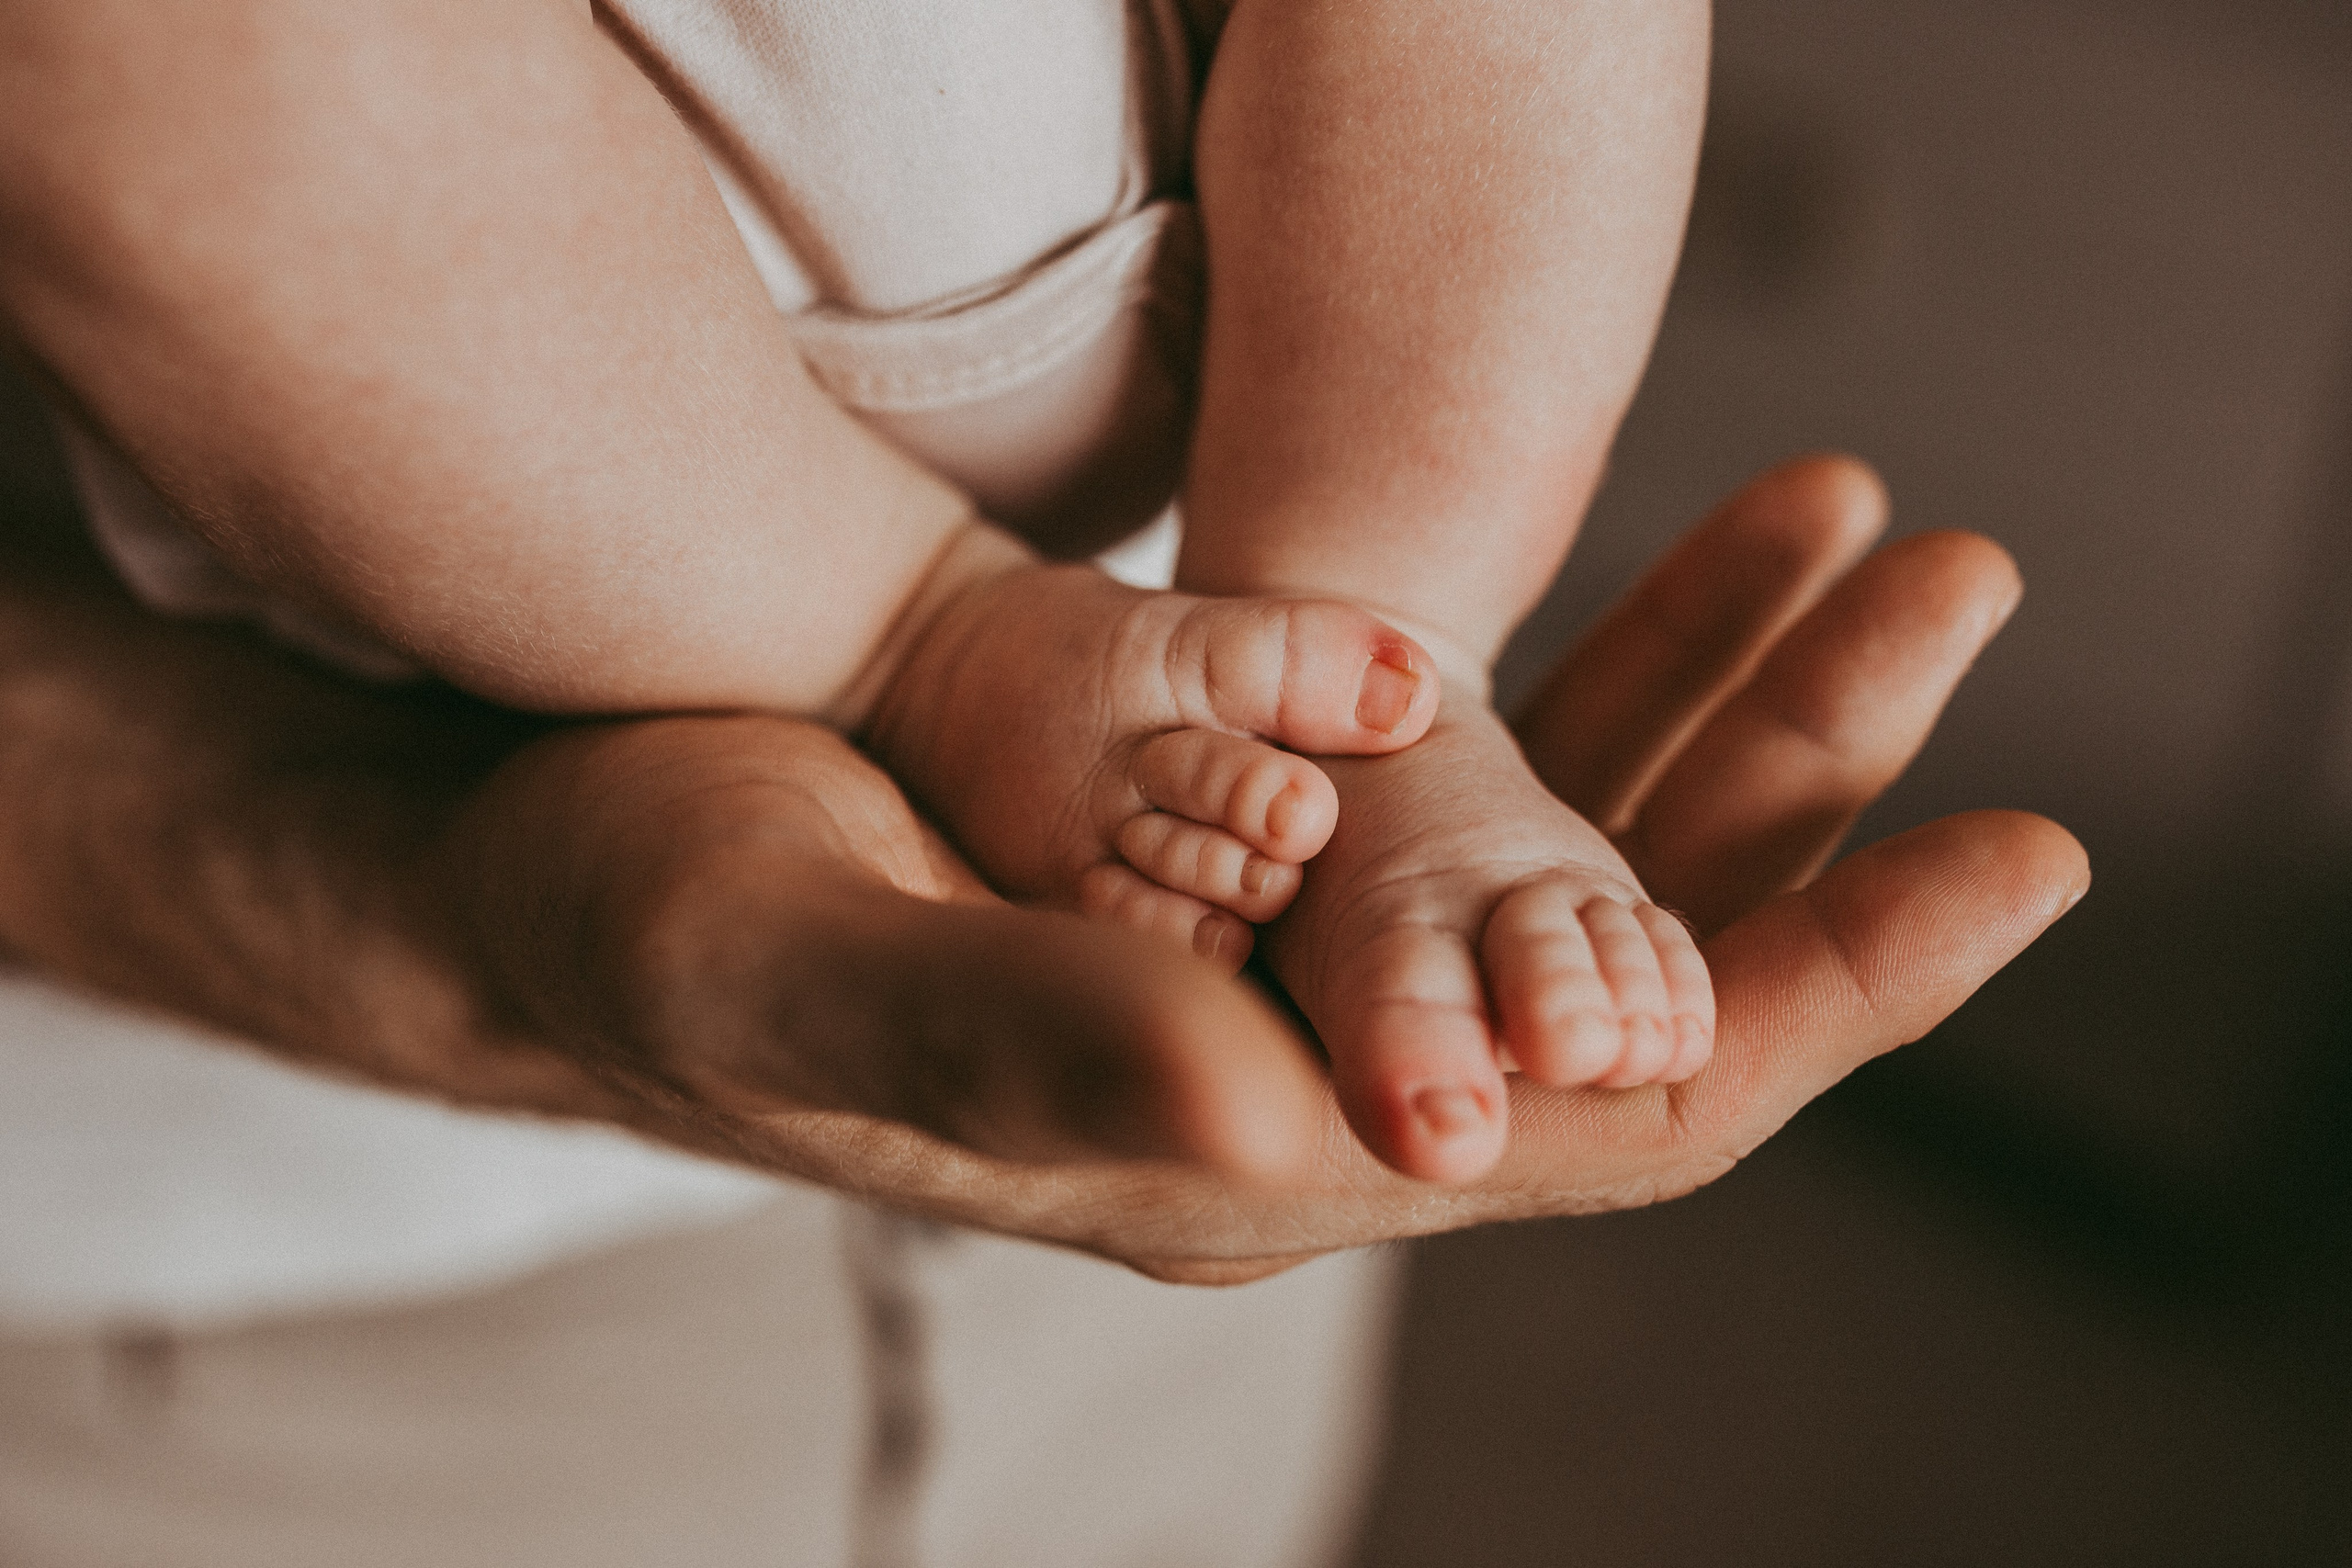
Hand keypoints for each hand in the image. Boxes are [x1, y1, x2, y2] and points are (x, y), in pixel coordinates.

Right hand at [448, 454, 2084, 1277]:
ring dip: (1729, 698)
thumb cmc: (657, 919)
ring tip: (1856, 532)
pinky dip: (1595, 675)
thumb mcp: (816, 969)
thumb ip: (1041, 1040)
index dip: (1825, 1000)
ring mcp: (1291, 971)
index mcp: (1236, 1150)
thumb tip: (1286, 1109)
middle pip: (1639, 966)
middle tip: (1964, 591)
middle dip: (1817, 790)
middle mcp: (1302, 1080)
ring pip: (1582, 859)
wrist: (563, 851)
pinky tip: (1681, 564)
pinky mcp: (1255, 873)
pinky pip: (1484, 784)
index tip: (2014, 863)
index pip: (1609, 1121)